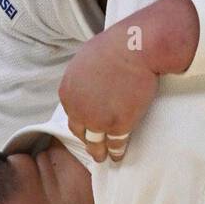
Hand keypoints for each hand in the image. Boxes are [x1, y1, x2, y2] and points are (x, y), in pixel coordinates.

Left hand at [59, 26, 157, 162]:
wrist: (136, 48)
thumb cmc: (116, 45)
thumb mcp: (86, 59)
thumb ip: (83, 77)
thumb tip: (89, 82)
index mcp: (68, 92)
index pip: (72, 114)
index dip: (81, 122)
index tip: (87, 128)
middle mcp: (79, 109)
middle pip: (80, 132)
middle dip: (87, 141)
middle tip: (94, 148)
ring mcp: (99, 119)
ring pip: (96, 143)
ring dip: (100, 153)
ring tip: (105, 157)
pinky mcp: (119, 124)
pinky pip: (116, 144)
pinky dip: (118, 152)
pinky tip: (119, 155)